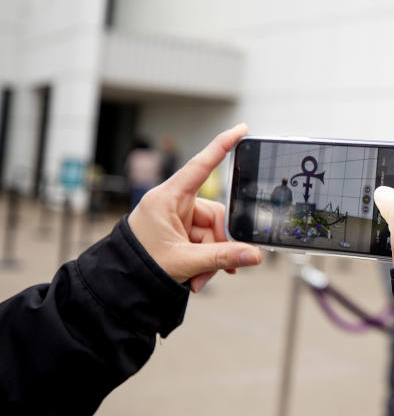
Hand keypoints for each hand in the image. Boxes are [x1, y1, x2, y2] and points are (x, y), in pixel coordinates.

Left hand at [128, 124, 261, 291]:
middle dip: (219, 244)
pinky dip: (205, 259)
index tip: (241, 130)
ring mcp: (175, 218)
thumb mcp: (184, 262)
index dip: (222, 146)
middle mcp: (172, 204)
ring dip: (212, 257)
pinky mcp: (177, 231)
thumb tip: (254, 255)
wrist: (117, 286)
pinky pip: (203, 241)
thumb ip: (223, 257)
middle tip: (223, 267)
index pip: (200, 166)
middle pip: (214, 214)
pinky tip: (198, 275)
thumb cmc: (137, 266)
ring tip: (201, 278)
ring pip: (211, 232)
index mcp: (166, 199)